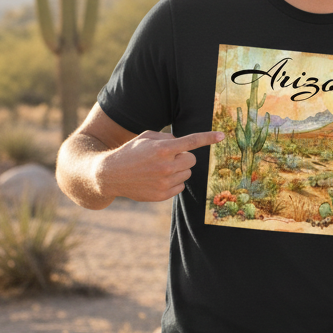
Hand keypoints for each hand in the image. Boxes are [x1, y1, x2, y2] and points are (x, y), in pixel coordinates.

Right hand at [96, 130, 224, 201]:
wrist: (111, 174)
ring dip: (178, 169)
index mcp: (162, 149)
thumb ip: (167, 138)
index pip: (191, 142)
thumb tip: (184, 145)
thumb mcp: (146, 137)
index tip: (222, 136)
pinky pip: (181, 186)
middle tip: (168, 157)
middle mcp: (166, 166)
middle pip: (192, 160)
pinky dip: (174, 182)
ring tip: (159, 168)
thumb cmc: (131, 152)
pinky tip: (158, 179)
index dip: (208, 138)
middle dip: (184, 157)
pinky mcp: (163, 195)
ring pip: (187, 173)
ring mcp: (165, 182)